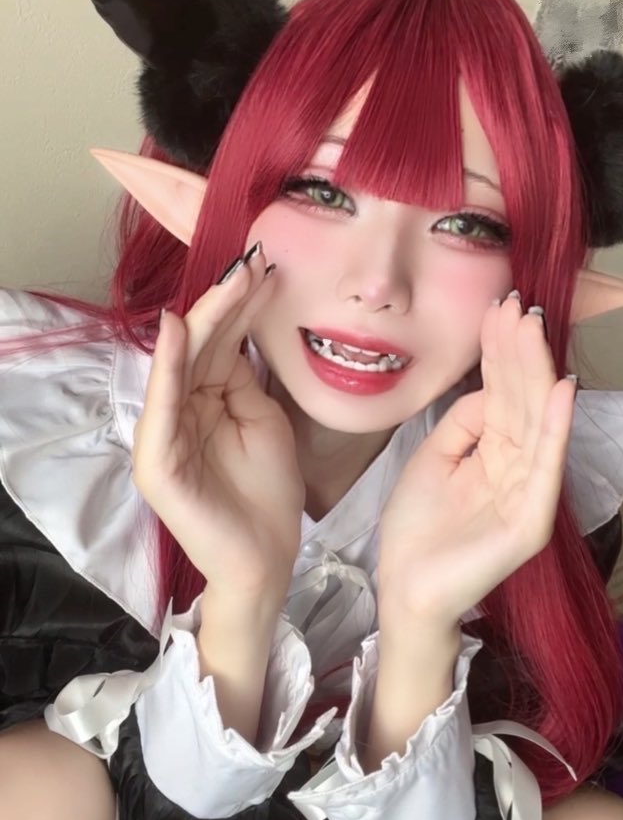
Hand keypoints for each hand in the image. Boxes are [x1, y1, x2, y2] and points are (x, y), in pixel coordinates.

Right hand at [132, 245, 304, 616]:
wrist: (264, 557)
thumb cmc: (266, 492)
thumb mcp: (263, 420)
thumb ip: (243, 379)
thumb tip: (240, 334)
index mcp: (205, 400)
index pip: (219, 345)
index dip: (240, 307)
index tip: (266, 269)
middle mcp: (179, 410)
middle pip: (200, 346)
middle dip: (227, 302)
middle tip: (254, 262)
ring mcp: (164, 435)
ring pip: (181, 365)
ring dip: (206, 319)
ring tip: (234, 279)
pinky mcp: (158, 461)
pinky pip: (162, 406)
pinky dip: (168, 366)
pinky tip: (179, 329)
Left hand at [377, 294, 576, 631]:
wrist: (406, 589)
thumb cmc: (416, 529)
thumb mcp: (432, 459)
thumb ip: (463, 423)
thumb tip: (487, 386)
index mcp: (493, 452)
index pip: (503, 393)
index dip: (501, 352)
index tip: (499, 307)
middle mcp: (517, 466)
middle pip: (523, 399)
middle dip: (520, 351)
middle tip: (518, 305)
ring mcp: (528, 493)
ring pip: (536, 422)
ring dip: (536, 373)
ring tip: (533, 329)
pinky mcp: (530, 520)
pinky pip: (545, 466)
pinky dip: (555, 427)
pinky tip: (560, 389)